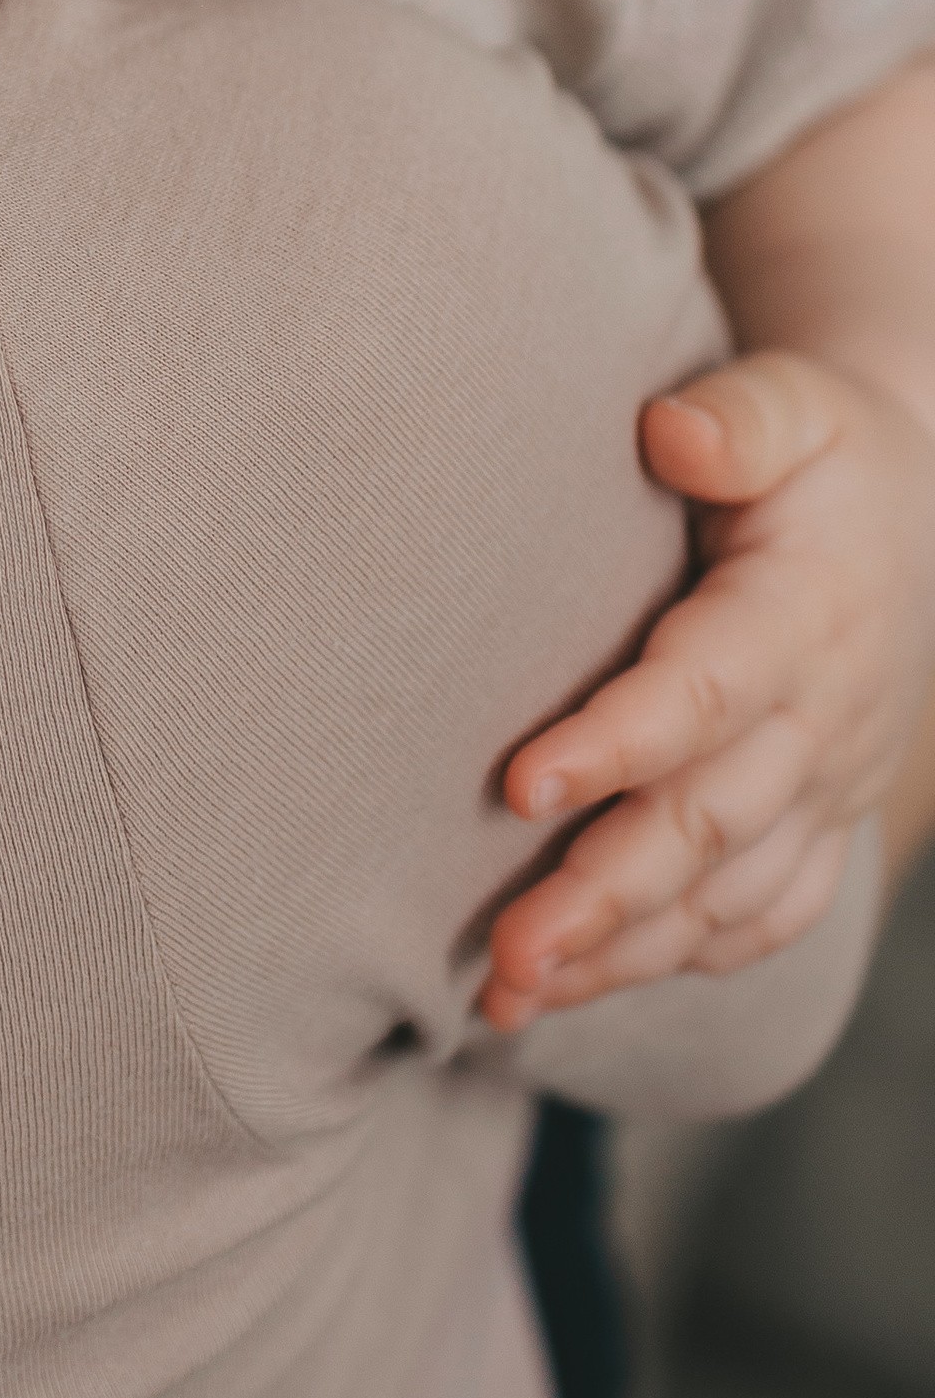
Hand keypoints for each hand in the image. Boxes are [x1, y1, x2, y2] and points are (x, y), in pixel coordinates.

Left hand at [482, 347, 934, 1024]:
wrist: (916, 509)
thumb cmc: (821, 448)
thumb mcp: (796, 400)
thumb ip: (739, 417)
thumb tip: (670, 434)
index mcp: (805, 616)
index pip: (706, 695)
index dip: (619, 745)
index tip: (518, 785)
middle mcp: (822, 721)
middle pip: (708, 825)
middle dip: (605, 895)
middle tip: (504, 948)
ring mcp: (826, 787)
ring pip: (728, 896)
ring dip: (621, 953)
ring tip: (507, 997)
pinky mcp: (819, 824)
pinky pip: (761, 916)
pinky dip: (677, 959)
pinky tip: (584, 986)